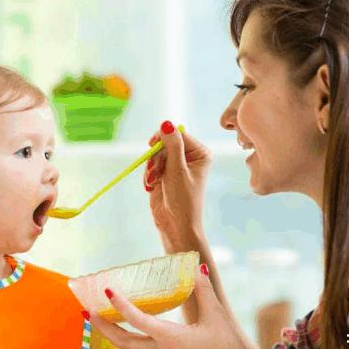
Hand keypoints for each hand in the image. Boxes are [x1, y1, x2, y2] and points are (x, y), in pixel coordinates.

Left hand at [87, 264, 248, 348]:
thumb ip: (204, 290)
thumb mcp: (216, 315)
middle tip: (88, 310)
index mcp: (170, 337)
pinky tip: (123, 337)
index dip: (121, 305)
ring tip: (99, 321)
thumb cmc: (226, 346)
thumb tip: (198, 266)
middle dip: (102, 326)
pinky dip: (128, 347)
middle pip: (122, 341)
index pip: (137, 320)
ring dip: (112, 338)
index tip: (108, 290)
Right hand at [144, 121, 211, 247]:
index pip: (178, 134)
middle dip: (156, 157)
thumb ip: (172, 146)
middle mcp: (189, 157)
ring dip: (151, 168)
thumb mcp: (176, 170)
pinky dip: (148, 176)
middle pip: (165, 143)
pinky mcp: (164, 175)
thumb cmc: (182, 199)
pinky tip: (151, 187)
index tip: (152, 146)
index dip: (163, 138)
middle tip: (154, 171)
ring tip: (153, 182)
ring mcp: (176, 166)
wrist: (175, 225)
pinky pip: (151, 166)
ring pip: (155, 155)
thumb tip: (166, 123)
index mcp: (200, 153)